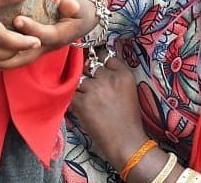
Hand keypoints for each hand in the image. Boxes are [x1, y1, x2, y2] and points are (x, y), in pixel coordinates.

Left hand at [0, 0, 96, 71]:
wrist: (79, 21)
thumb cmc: (77, 9)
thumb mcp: (79, 6)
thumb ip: (73, 5)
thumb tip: (68, 4)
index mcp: (59, 36)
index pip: (45, 35)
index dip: (32, 28)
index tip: (17, 19)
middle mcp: (46, 48)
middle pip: (25, 57)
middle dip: (6, 56)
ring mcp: (37, 52)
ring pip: (16, 62)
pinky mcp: (29, 51)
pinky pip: (12, 60)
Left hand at [70, 54, 147, 168]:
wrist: (126, 143)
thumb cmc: (128, 119)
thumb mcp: (129, 90)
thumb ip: (115, 75)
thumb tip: (96, 65)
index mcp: (123, 74)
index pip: (105, 56)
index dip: (99, 62)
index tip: (97, 68)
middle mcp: (109, 78)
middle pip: (90, 66)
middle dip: (89, 75)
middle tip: (92, 89)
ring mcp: (94, 89)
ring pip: (79, 79)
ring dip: (81, 89)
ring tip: (88, 102)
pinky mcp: (82, 102)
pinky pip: (71, 93)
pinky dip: (73, 99)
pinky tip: (80, 107)